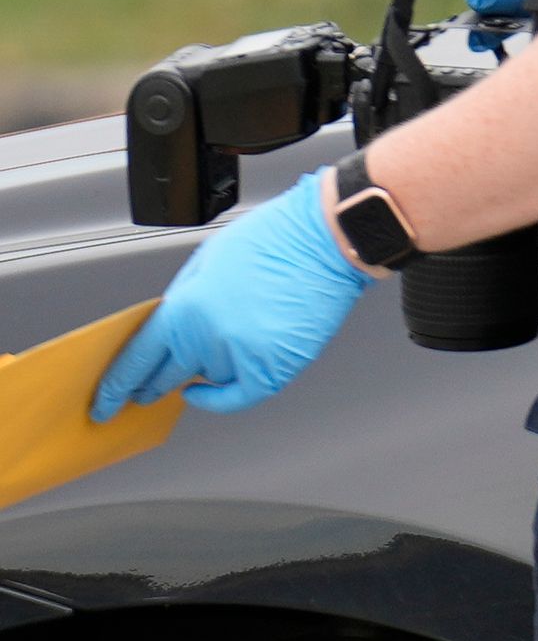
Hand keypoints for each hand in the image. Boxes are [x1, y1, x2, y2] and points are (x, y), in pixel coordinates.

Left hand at [91, 174, 374, 418]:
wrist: (326, 240)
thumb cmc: (273, 240)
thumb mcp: (206, 262)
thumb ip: (182, 301)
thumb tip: (170, 332)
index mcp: (186, 308)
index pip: (139, 358)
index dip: (120, 383)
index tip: (108, 399)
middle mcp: (210, 338)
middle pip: (167, 376)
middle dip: (151, 386)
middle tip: (143, 393)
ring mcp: (244, 355)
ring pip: (208, 377)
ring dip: (205, 368)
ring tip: (223, 338)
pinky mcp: (277, 366)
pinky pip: (239, 396)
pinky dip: (222, 399)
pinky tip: (210, 391)